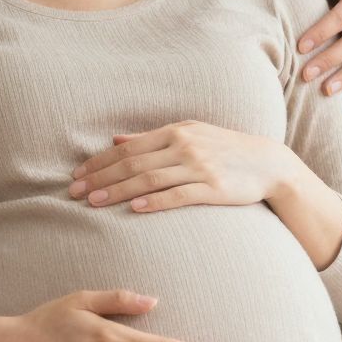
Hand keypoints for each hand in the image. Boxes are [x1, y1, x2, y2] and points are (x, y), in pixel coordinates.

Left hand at [70, 123, 291, 213]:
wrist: (267, 163)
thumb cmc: (224, 148)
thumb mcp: (189, 134)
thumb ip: (151, 138)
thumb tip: (115, 140)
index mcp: (175, 132)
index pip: (128, 148)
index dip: (100, 162)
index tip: (77, 176)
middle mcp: (184, 146)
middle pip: (133, 163)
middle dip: (100, 178)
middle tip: (75, 193)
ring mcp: (198, 167)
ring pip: (150, 179)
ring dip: (119, 191)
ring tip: (94, 203)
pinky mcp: (213, 188)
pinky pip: (178, 195)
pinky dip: (155, 201)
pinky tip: (135, 209)